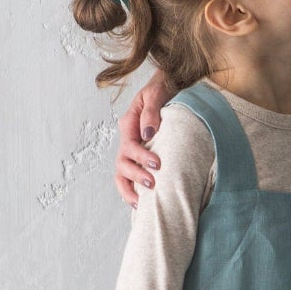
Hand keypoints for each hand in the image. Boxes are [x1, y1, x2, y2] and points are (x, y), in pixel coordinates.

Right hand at [115, 73, 175, 207]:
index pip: (129, 145)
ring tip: (143, 200)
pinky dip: (131, 189)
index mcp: (129, 124)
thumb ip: (151, 113)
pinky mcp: (139, 156)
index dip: (141, 157)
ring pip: (121, 173)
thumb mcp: (156, 95)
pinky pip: (129, 175)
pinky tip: (140, 202)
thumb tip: (148, 134)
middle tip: (153, 183)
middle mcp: (128, 138)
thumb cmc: (162, 89)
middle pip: (122, 162)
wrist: (169, 87)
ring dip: (130, 187)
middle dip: (136, 175)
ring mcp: (131, 148)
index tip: (157, 164)